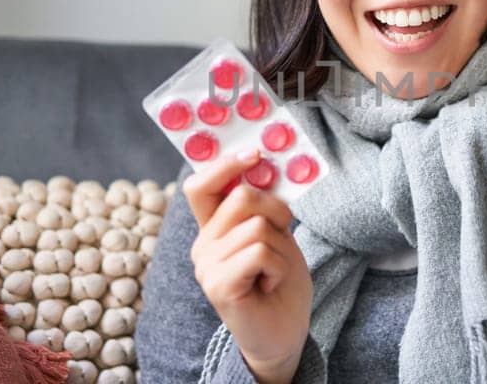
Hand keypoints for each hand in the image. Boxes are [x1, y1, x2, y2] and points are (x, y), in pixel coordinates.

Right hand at [184, 149, 311, 383]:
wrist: (283, 333)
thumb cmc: (280, 283)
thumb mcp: (276, 235)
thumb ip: (264, 207)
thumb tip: (264, 166)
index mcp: (213, 228)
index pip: (203, 185)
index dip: (226, 164)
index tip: (255, 153)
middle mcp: (203, 244)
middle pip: (242, 197)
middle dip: (276, 213)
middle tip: (281, 242)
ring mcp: (206, 265)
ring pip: (256, 226)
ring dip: (281, 249)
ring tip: (273, 272)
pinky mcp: (217, 285)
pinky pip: (259, 252)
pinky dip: (278, 267)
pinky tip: (270, 285)